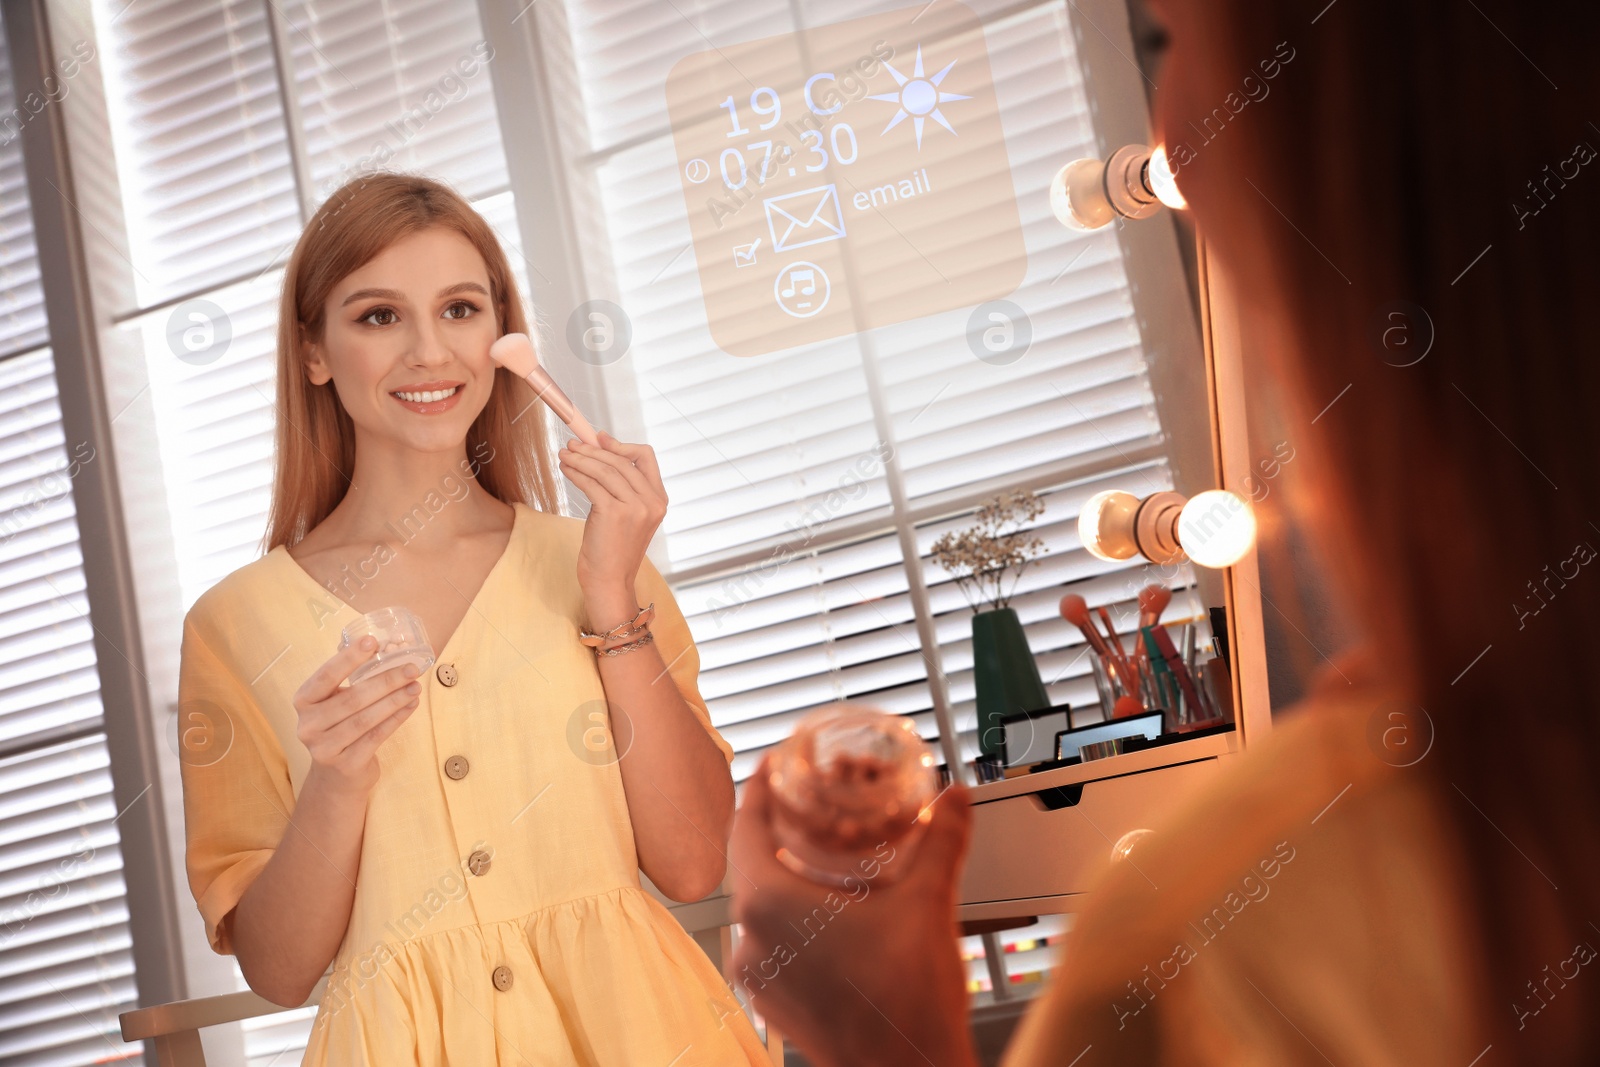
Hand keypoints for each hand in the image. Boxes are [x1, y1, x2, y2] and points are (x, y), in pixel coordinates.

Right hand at [293, 636, 421, 797]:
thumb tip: (385, 646)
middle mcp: (308, 725)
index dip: (349, 658)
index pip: (326, 676)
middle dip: (386, 681)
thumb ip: (349, 678)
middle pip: (352, 699)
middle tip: (411, 668)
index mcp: (304, 701)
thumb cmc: (339, 727)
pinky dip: (396, 719)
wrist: (335, 776)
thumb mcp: (334, 702)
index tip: (373, 641)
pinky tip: (411, 706)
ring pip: (366, 719)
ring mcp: (324, 748)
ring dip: (395, 700)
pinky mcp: (345, 765)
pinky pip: (376, 737)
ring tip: (415, 686)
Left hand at [556, 430, 667, 594]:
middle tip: (572, 444)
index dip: (621, 444)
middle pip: (621, 461)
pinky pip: (591, 483)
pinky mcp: (614, 513)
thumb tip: (600, 452)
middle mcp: (652, 502)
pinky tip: (565, 469)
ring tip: (565, 454)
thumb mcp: (626, 515)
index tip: (600, 438)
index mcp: (659, 500)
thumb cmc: (613, 549)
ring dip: (581, 458)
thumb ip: (621, 487)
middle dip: (593, 449)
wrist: (610, 581)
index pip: (646, 457)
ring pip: (605, 470)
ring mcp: (635, 507)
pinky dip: (575, 472)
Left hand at [727, 754, 979, 1066]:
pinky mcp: (774, 1002)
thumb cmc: (905, 1005)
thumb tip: (955, 801)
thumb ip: (941, 841)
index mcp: (770, 905)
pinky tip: (832, 913)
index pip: (744, 828)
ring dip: (788, 877)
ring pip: (761, 907)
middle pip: (752, 864)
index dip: (758, 791)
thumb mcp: (928, 904)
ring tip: (825, 857)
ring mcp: (759, 977)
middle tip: (809, 807)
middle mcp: (752, 940)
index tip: (772, 768)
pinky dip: (793, 918)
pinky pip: (771, 942)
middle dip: (781, 832)